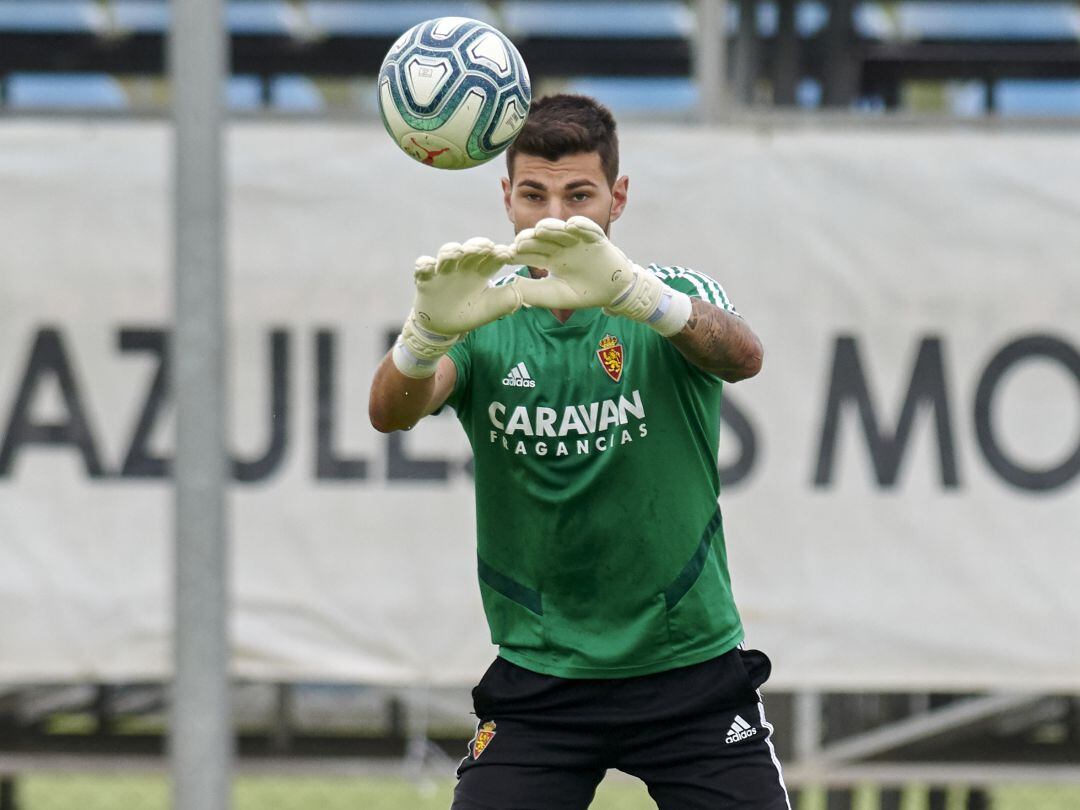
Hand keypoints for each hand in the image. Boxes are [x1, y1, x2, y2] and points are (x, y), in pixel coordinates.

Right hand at [413, 237, 521, 334]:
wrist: (442, 326)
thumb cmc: (469, 313)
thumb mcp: (489, 310)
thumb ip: (505, 302)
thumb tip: (519, 294)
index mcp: (482, 272)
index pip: (492, 259)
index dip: (499, 254)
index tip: (507, 254)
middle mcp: (463, 267)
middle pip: (470, 250)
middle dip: (478, 246)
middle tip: (487, 247)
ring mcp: (444, 271)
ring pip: (447, 254)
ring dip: (452, 251)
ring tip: (458, 252)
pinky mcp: (425, 278)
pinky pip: (422, 268)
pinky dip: (424, 265)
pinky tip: (428, 266)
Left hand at [509, 216, 634, 309]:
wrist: (612, 292)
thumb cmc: (582, 293)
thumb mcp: (554, 294)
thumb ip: (532, 290)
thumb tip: (508, 285)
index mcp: (549, 258)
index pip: (530, 253)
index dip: (519, 253)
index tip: (506, 256)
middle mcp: (561, 246)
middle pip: (543, 239)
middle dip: (531, 239)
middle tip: (519, 242)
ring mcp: (578, 240)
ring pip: (562, 231)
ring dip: (552, 228)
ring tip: (541, 229)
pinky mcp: (596, 239)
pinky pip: (589, 229)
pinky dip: (582, 226)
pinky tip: (572, 225)